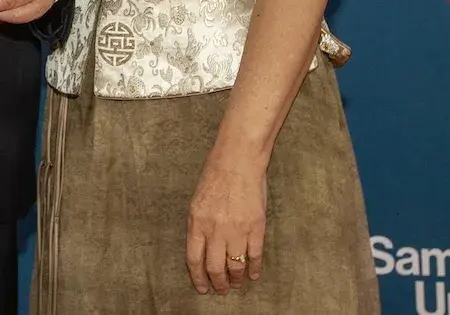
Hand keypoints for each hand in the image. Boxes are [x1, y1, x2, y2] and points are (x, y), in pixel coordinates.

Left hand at [185, 152, 267, 293]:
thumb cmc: (216, 175)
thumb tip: (202, 247)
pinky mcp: (256, 227)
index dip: (198, 277)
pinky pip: (255, 255)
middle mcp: (215, 229)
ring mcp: (237, 229)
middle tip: (221, 289)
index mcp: (197, 222)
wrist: (238, 160)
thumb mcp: (197, 200)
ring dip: (236, 278)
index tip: (202, 287)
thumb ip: (199, 224)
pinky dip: (254, 268)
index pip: (194, 259)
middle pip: (215, 267)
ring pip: (235, 265)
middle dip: (218, 283)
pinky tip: (254, 274)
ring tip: (236, 284)